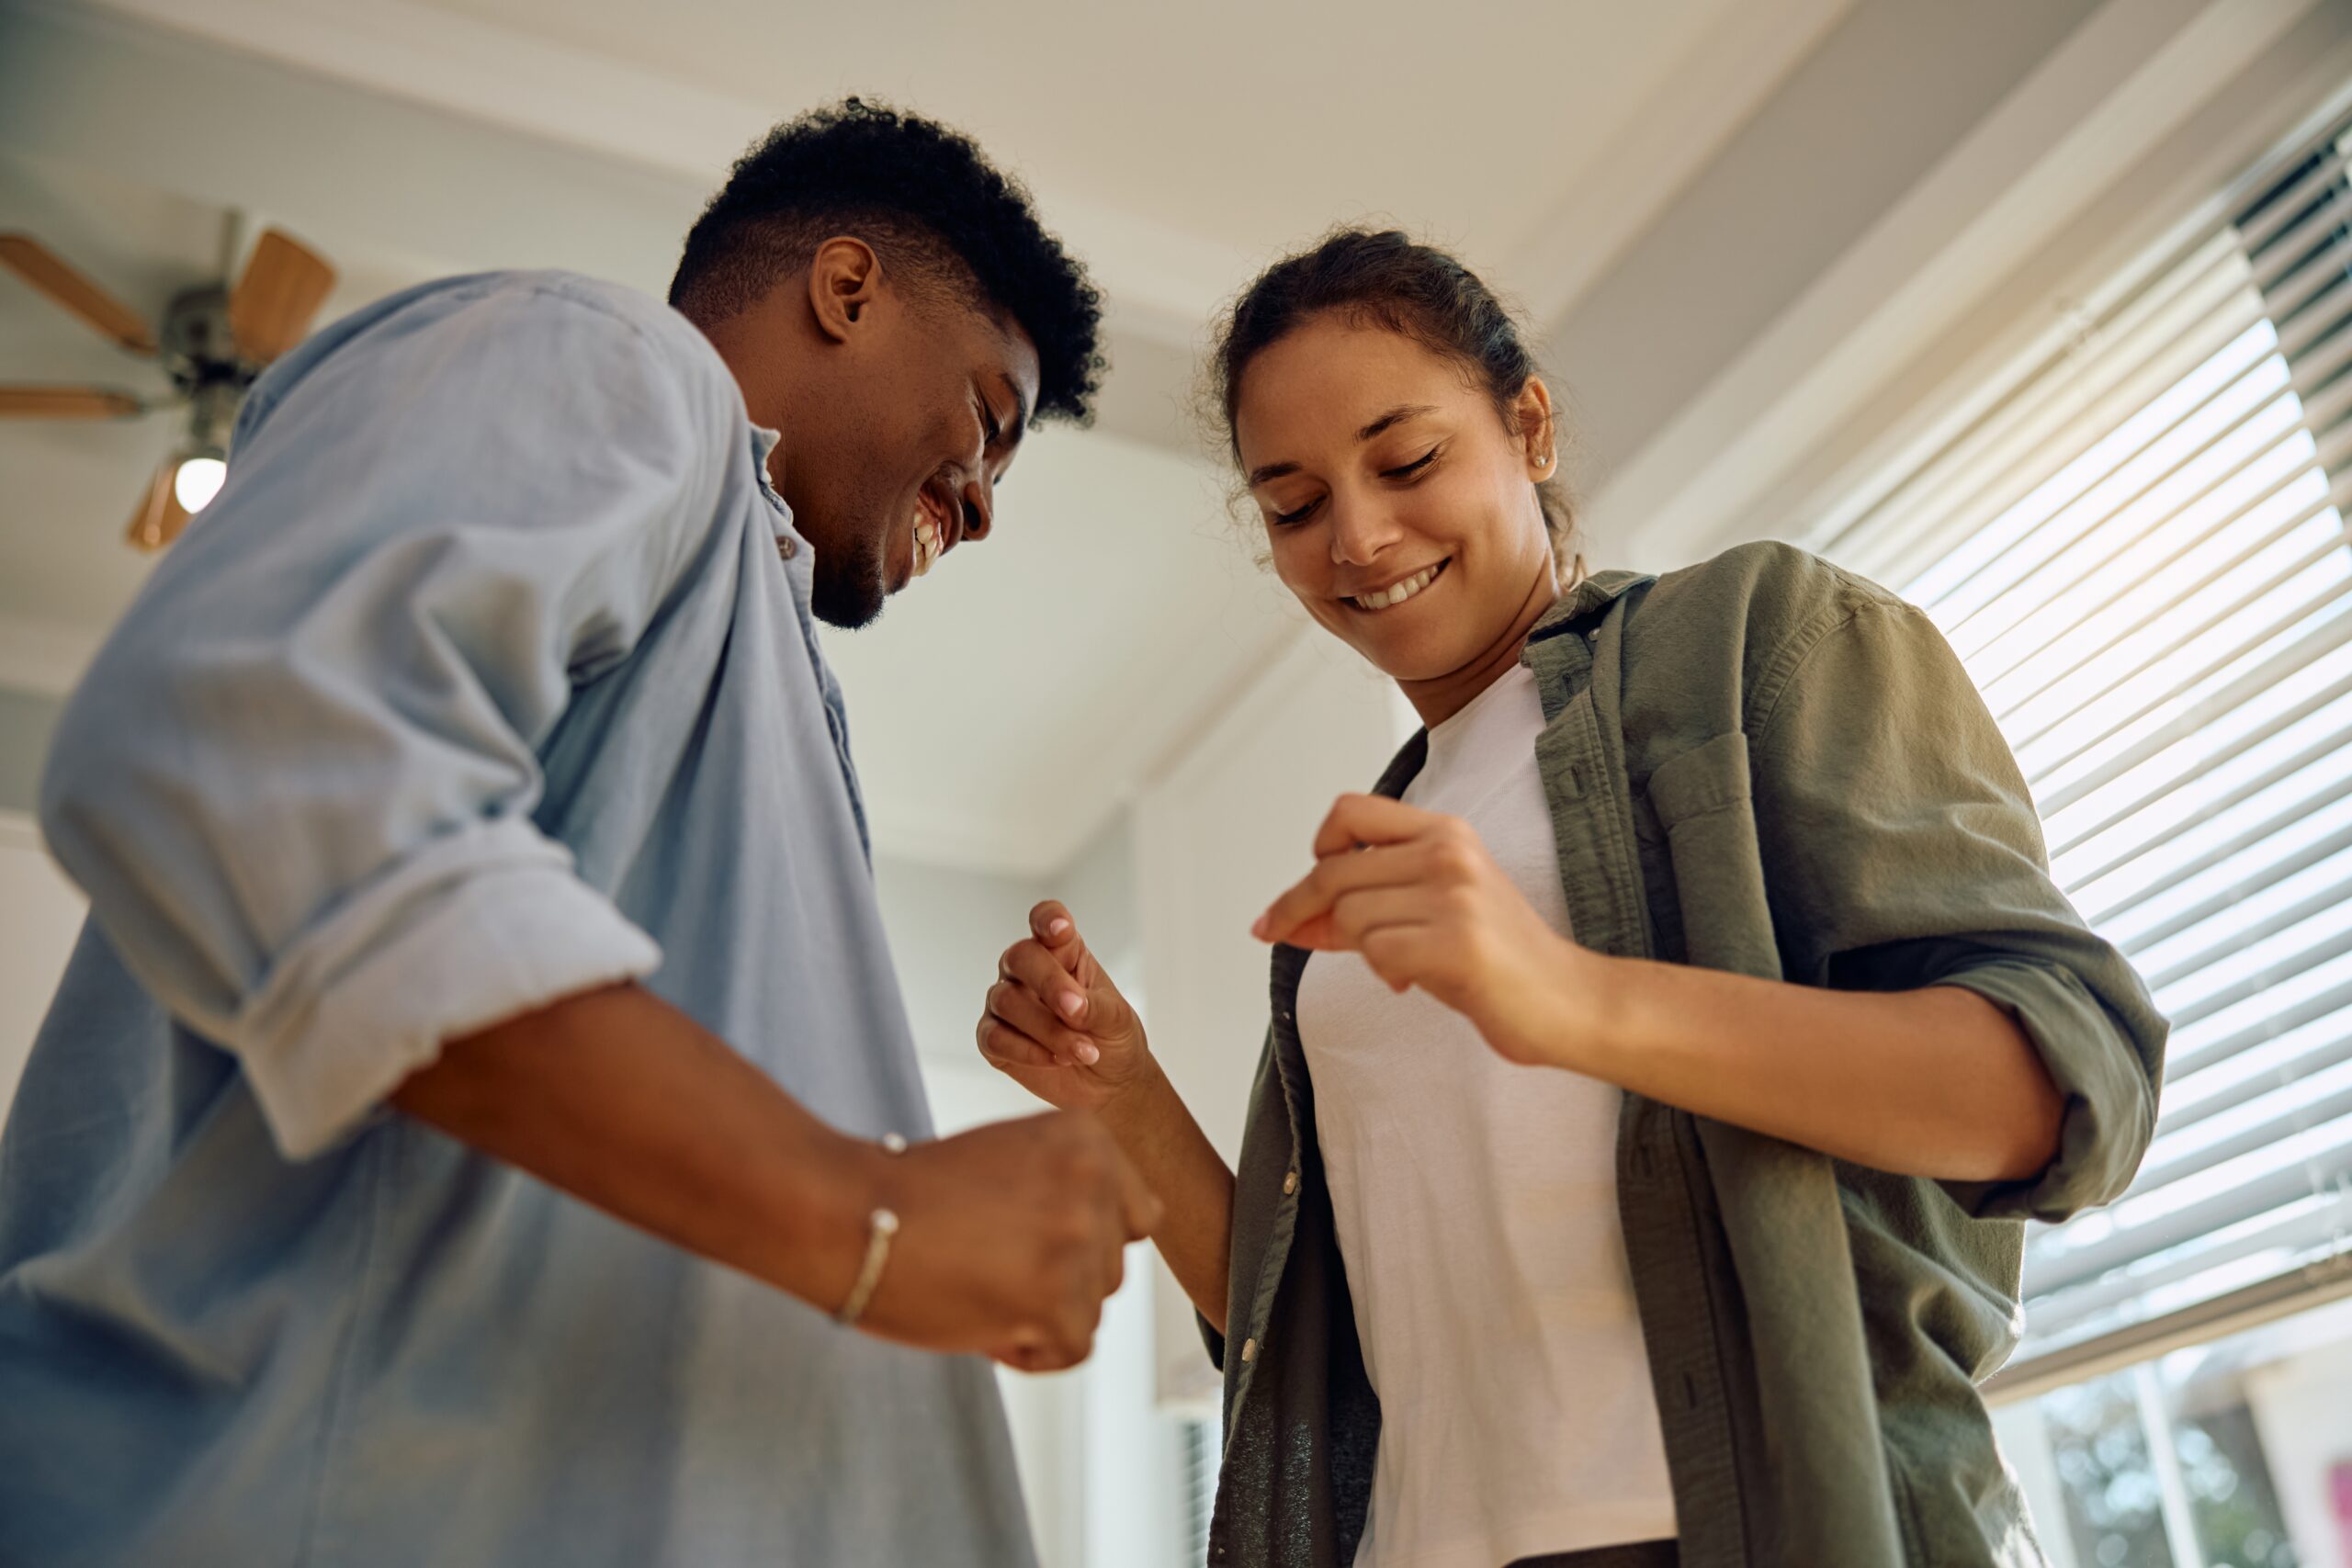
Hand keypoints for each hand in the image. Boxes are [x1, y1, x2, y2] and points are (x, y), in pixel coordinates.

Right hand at [852, 1110, 1160, 1371]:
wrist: (849, 1215)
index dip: (1085, 1240)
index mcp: (1086, 1137)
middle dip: (1059, 1279)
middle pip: (1111, 1266)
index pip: (1135, 1214)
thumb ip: (1068, 1188)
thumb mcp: (1011, 1159)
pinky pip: (1071, 1348)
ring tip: (977, 1284)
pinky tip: (980, 1318)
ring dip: (1040, 1313)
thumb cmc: (913, 1193)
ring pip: (1090, 1309)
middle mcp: (1095, 1181)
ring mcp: (1079, 1241)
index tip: (1031, 1241)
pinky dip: (1028, 1350)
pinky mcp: (1058, 1301)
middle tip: (987, 1262)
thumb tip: (1110, 1247)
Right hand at [976, 901, 1154, 1114]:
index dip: (1048, 919)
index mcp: (1063, 952)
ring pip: (1006, 1001)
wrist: (1109, 1082)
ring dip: (1048, 1030)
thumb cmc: (1113, 1037)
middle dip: (1049, 983)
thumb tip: (1070, 1005)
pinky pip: (995, 1038)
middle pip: (1019, 957)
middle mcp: (1027, 971)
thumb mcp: (1117, 1018)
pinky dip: (1028, 1052)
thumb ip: (1094, 1007)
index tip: (1061, 929)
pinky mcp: (993, 1038)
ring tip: (1083, 1052)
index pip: (1046, 920)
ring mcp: (1006, 1003)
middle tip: (1077, 1012)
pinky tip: (1057, 1061)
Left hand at [1252, 793, 1600, 1066]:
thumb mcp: (1428, 915)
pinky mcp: (1458, 943)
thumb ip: (1362, 908)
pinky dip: (1384, 973)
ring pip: (1352, 915)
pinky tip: (1413, 981)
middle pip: (1334, 871)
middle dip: (1299, 908)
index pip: (1349, 811)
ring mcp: (1456, 895)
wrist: (1570, 1001)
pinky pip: (1378, 953)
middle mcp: (1449, 852)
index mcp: (1445, 832)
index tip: (1306, 887)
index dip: (1317, 849)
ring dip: (1360, 949)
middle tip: (1287, 935)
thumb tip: (1285, 920)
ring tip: (1400, 964)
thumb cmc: (1499, 960)